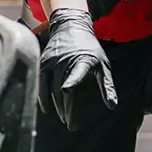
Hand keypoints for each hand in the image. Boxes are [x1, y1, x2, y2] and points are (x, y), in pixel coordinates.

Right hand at [38, 8, 117, 131]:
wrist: (70, 26)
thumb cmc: (90, 47)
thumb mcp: (102, 64)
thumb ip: (106, 85)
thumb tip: (112, 106)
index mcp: (81, 61)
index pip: (74, 76)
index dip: (70, 86)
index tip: (67, 101)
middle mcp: (64, 62)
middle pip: (62, 91)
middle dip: (67, 110)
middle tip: (71, 125)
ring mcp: (51, 62)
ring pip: (50, 89)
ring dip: (56, 106)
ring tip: (63, 118)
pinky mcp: (42, 63)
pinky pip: (40, 84)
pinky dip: (42, 97)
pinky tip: (47, 108)